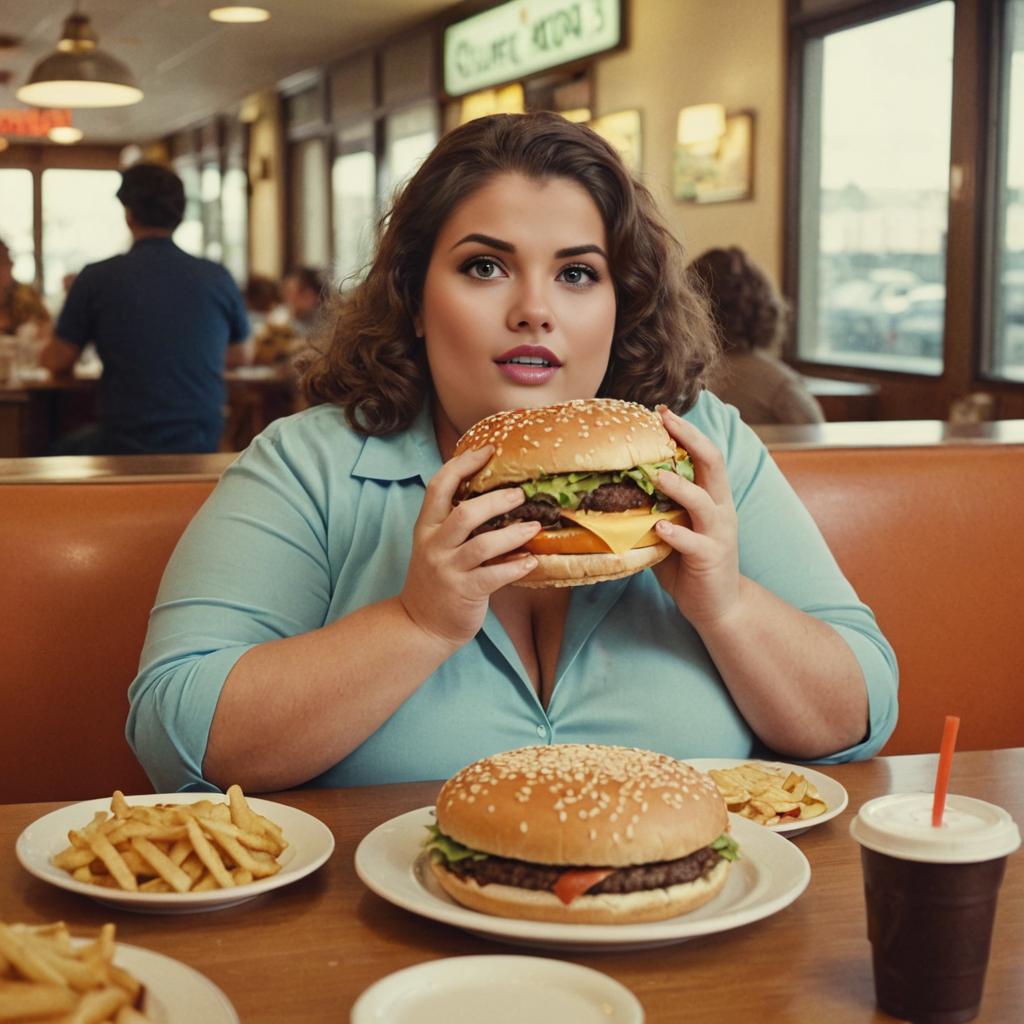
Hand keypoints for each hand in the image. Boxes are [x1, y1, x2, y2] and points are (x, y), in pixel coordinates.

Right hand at [400, 445, 541, 647]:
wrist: (420, 624)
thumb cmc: (437, 579)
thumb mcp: (435, 545)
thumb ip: (454, 521)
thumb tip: (493, 493)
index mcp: (426, 527)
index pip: (439, 485)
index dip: (463, 464)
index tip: (487, 450)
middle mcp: (434, 545)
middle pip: (464, 512)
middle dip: (496, 499)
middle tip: (521, 494)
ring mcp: (447, 569)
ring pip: (483, 544)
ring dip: (513, 533)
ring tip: (534, 526)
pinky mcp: (464, 591)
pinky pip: (495, 575)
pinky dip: (517, 566)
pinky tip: (532, 560)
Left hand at [651, 407, 740, 630]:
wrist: (721, 606)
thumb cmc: (690, 565)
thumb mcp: (673, 529)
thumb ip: (656, 508)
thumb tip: (616, 488)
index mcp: (712, 497)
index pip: (705, 454)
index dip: (687, 431)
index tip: (663, 412)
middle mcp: (720, 509)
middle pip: (712, 463)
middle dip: (689, 438)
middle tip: (665, 420)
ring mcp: (718, 533)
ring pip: (704, 501)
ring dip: (679, 486)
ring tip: (655, 475)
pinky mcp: (712, 558)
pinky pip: (694, 542)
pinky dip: (676, 532)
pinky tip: (658, 527)